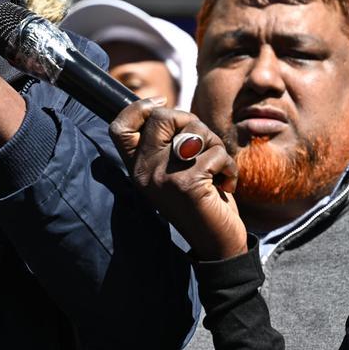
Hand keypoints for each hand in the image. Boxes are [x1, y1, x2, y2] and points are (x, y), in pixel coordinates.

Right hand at [109, 99, 247, 260]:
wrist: (216, 245)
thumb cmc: (200, 201)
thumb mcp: (173, 170)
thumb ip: (166, 144)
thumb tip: (164, 107)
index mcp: (136, 168)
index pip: (120, 127)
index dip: (139, 107)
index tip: (163, 104)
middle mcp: (143, 172)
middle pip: (161, 117)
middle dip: (191, 121)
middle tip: (203, 145)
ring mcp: (163, 178)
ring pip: (195, 132)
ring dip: (215, 145)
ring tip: (216, 169)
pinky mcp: (187, 185)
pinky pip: (215, 153)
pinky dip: (228, 166)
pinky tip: (226, 183)